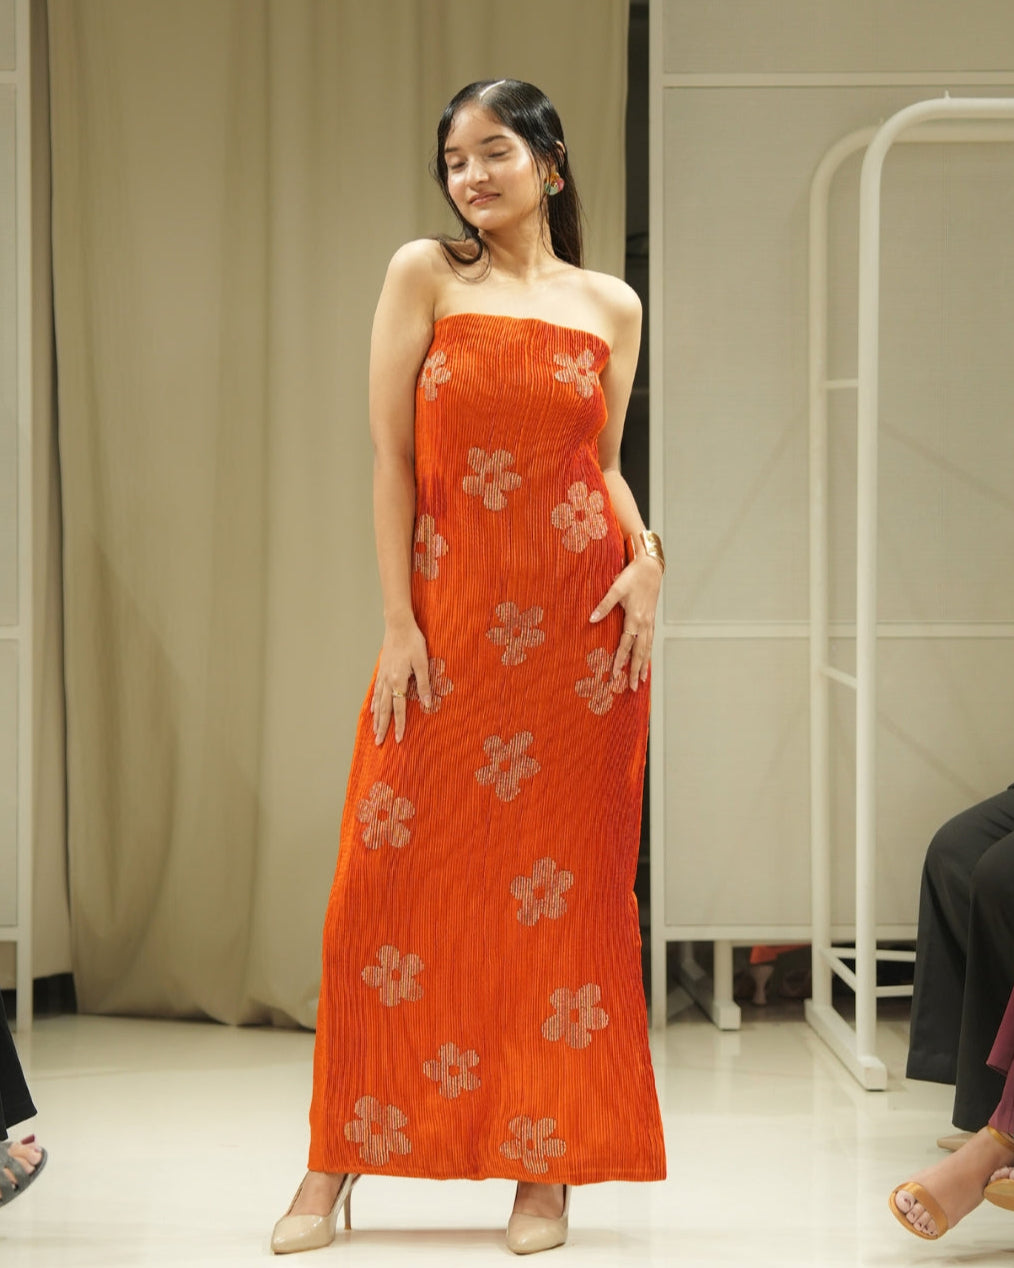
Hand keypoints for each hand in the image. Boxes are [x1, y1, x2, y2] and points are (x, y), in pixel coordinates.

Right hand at [372, 617, 431, 743]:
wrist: (398, 625)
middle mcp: (388, 681)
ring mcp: (383, 676)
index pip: (398, 708)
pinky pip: (376, 691)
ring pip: (378, 702)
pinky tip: (373, 709)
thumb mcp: (423, 662)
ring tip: (374, 731)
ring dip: (377, 718)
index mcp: (398, 681)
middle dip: (382, 727)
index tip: (398, 739)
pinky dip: (374, 702)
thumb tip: (428, 704)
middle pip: (384, 709)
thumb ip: (424, 684)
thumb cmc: (413, 642)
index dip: (399, 725)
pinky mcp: (382, 670)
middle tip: (379, 742)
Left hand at [589, 556, 661, 690]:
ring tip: (642, 680)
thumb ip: (604, 605)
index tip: (615, 675)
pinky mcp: (651, 620)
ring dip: (644, 665)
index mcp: (635, 618)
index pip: (626, 645)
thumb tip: (591, 619)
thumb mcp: (616, 588)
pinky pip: (650, 641)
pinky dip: (648, 653)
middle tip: (633, 688)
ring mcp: (650, 622)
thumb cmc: (633, 576)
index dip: (620, 661)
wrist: (651, 568)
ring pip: (647, 648)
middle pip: (640, 652)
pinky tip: (646, 660)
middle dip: (636, 671)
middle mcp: (644, 624)